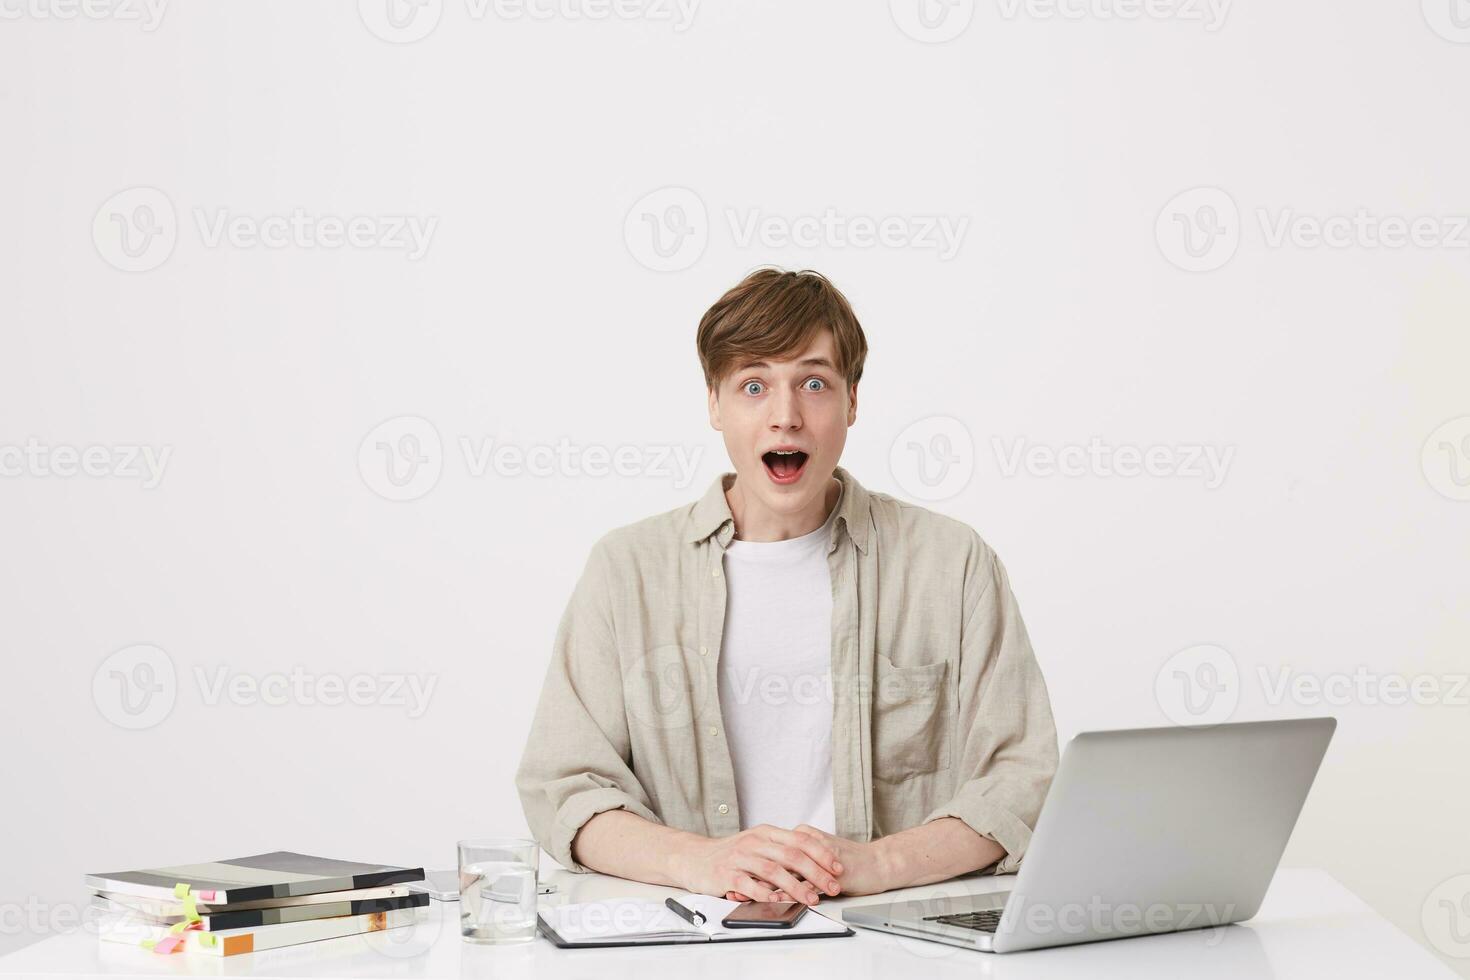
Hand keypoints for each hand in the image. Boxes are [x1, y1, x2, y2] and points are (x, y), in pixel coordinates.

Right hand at [672, 823, 844, 905]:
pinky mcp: (726, 874)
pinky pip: (749, 884)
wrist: (694, 857)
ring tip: (811, 899)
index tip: (838, 868)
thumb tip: (815, 863)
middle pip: (791, 855)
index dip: (821, 853)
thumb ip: (781, 850)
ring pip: (773, 870)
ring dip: (796, 886)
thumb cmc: (731, 855)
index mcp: (766, 832)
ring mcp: (740, 857)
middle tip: (832, 887)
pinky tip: (778, 901)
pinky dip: (765, 893)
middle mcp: (754, 841)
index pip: (800, 839)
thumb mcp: (757, 844)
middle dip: (816, 872)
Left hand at [725, 824, 892, 901]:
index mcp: (802, 834)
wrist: (879, 864)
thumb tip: (770, 875)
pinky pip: (806, 881)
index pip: (771, 851)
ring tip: (749, 897)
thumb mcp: (816, 857)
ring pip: (787, 869)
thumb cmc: (848, 862)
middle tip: (735, 890)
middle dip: (754, 876)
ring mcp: (818, 853)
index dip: (752, 866)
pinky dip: (789, 892)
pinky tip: (779, 901)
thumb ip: (796, 861)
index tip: (734, 880)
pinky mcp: (830, 868)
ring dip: (768, 885)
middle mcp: (807, 840)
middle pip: (774, 859)